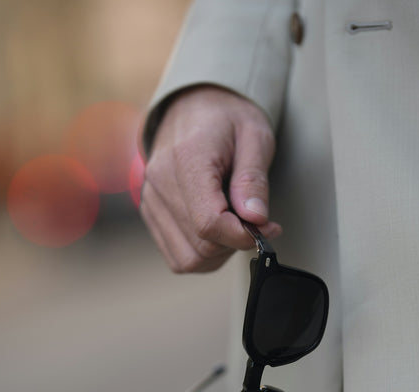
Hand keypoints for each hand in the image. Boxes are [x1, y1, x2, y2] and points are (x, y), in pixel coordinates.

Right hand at [140, 86, 280, 272]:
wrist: (194, 105)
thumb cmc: (227, 119)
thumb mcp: (254, 136)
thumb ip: (253, 179)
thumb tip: (255, 219)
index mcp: (186, 160)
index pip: (209, 223)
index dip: (242, 235)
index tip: (267, 227)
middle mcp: (160, 183)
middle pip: (200, 246)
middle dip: (235, 244)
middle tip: (256, 223)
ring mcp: (151, 201)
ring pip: (188, 259)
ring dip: (219, 253)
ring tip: (235, 226)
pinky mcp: (151, 214)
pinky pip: (177, 256)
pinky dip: (202, 254)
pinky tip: (218, 232)